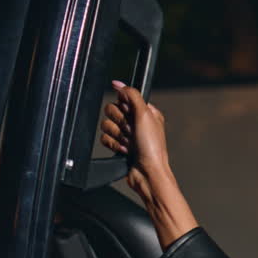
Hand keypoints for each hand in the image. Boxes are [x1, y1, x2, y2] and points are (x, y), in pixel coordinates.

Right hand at [100, 81, 197, 247]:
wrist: (147, 173)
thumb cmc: (153, 148)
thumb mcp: (146, 115)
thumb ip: (131, 95)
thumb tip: (119, 83)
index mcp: (145, 111)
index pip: (123, 99)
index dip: (124, 108)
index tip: (131, 116)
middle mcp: (136, 122)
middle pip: (112, 111)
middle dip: (120, 123)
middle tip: (131, 132)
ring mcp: (127, 135)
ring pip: (107, 125)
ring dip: (117, 136)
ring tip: (129, 144)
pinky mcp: (119, 146)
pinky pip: (105, 139)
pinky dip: (113, 145)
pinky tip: (125, 151)